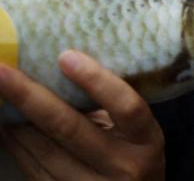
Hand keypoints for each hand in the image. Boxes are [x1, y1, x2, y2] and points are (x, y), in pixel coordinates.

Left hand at [0, 50, 164, 179]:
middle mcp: (123, 166)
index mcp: (146, 140)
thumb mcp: (136, 132)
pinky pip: (33, 169)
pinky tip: (6, 125)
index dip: (96, 81)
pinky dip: (16, 144)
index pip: (126, 106)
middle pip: (70, 129)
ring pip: (44, 150)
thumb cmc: (134, 155)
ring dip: (14, 121)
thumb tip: (61, 69)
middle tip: (3, 71)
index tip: (66, 56)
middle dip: (30, 97)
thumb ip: (110, 107)